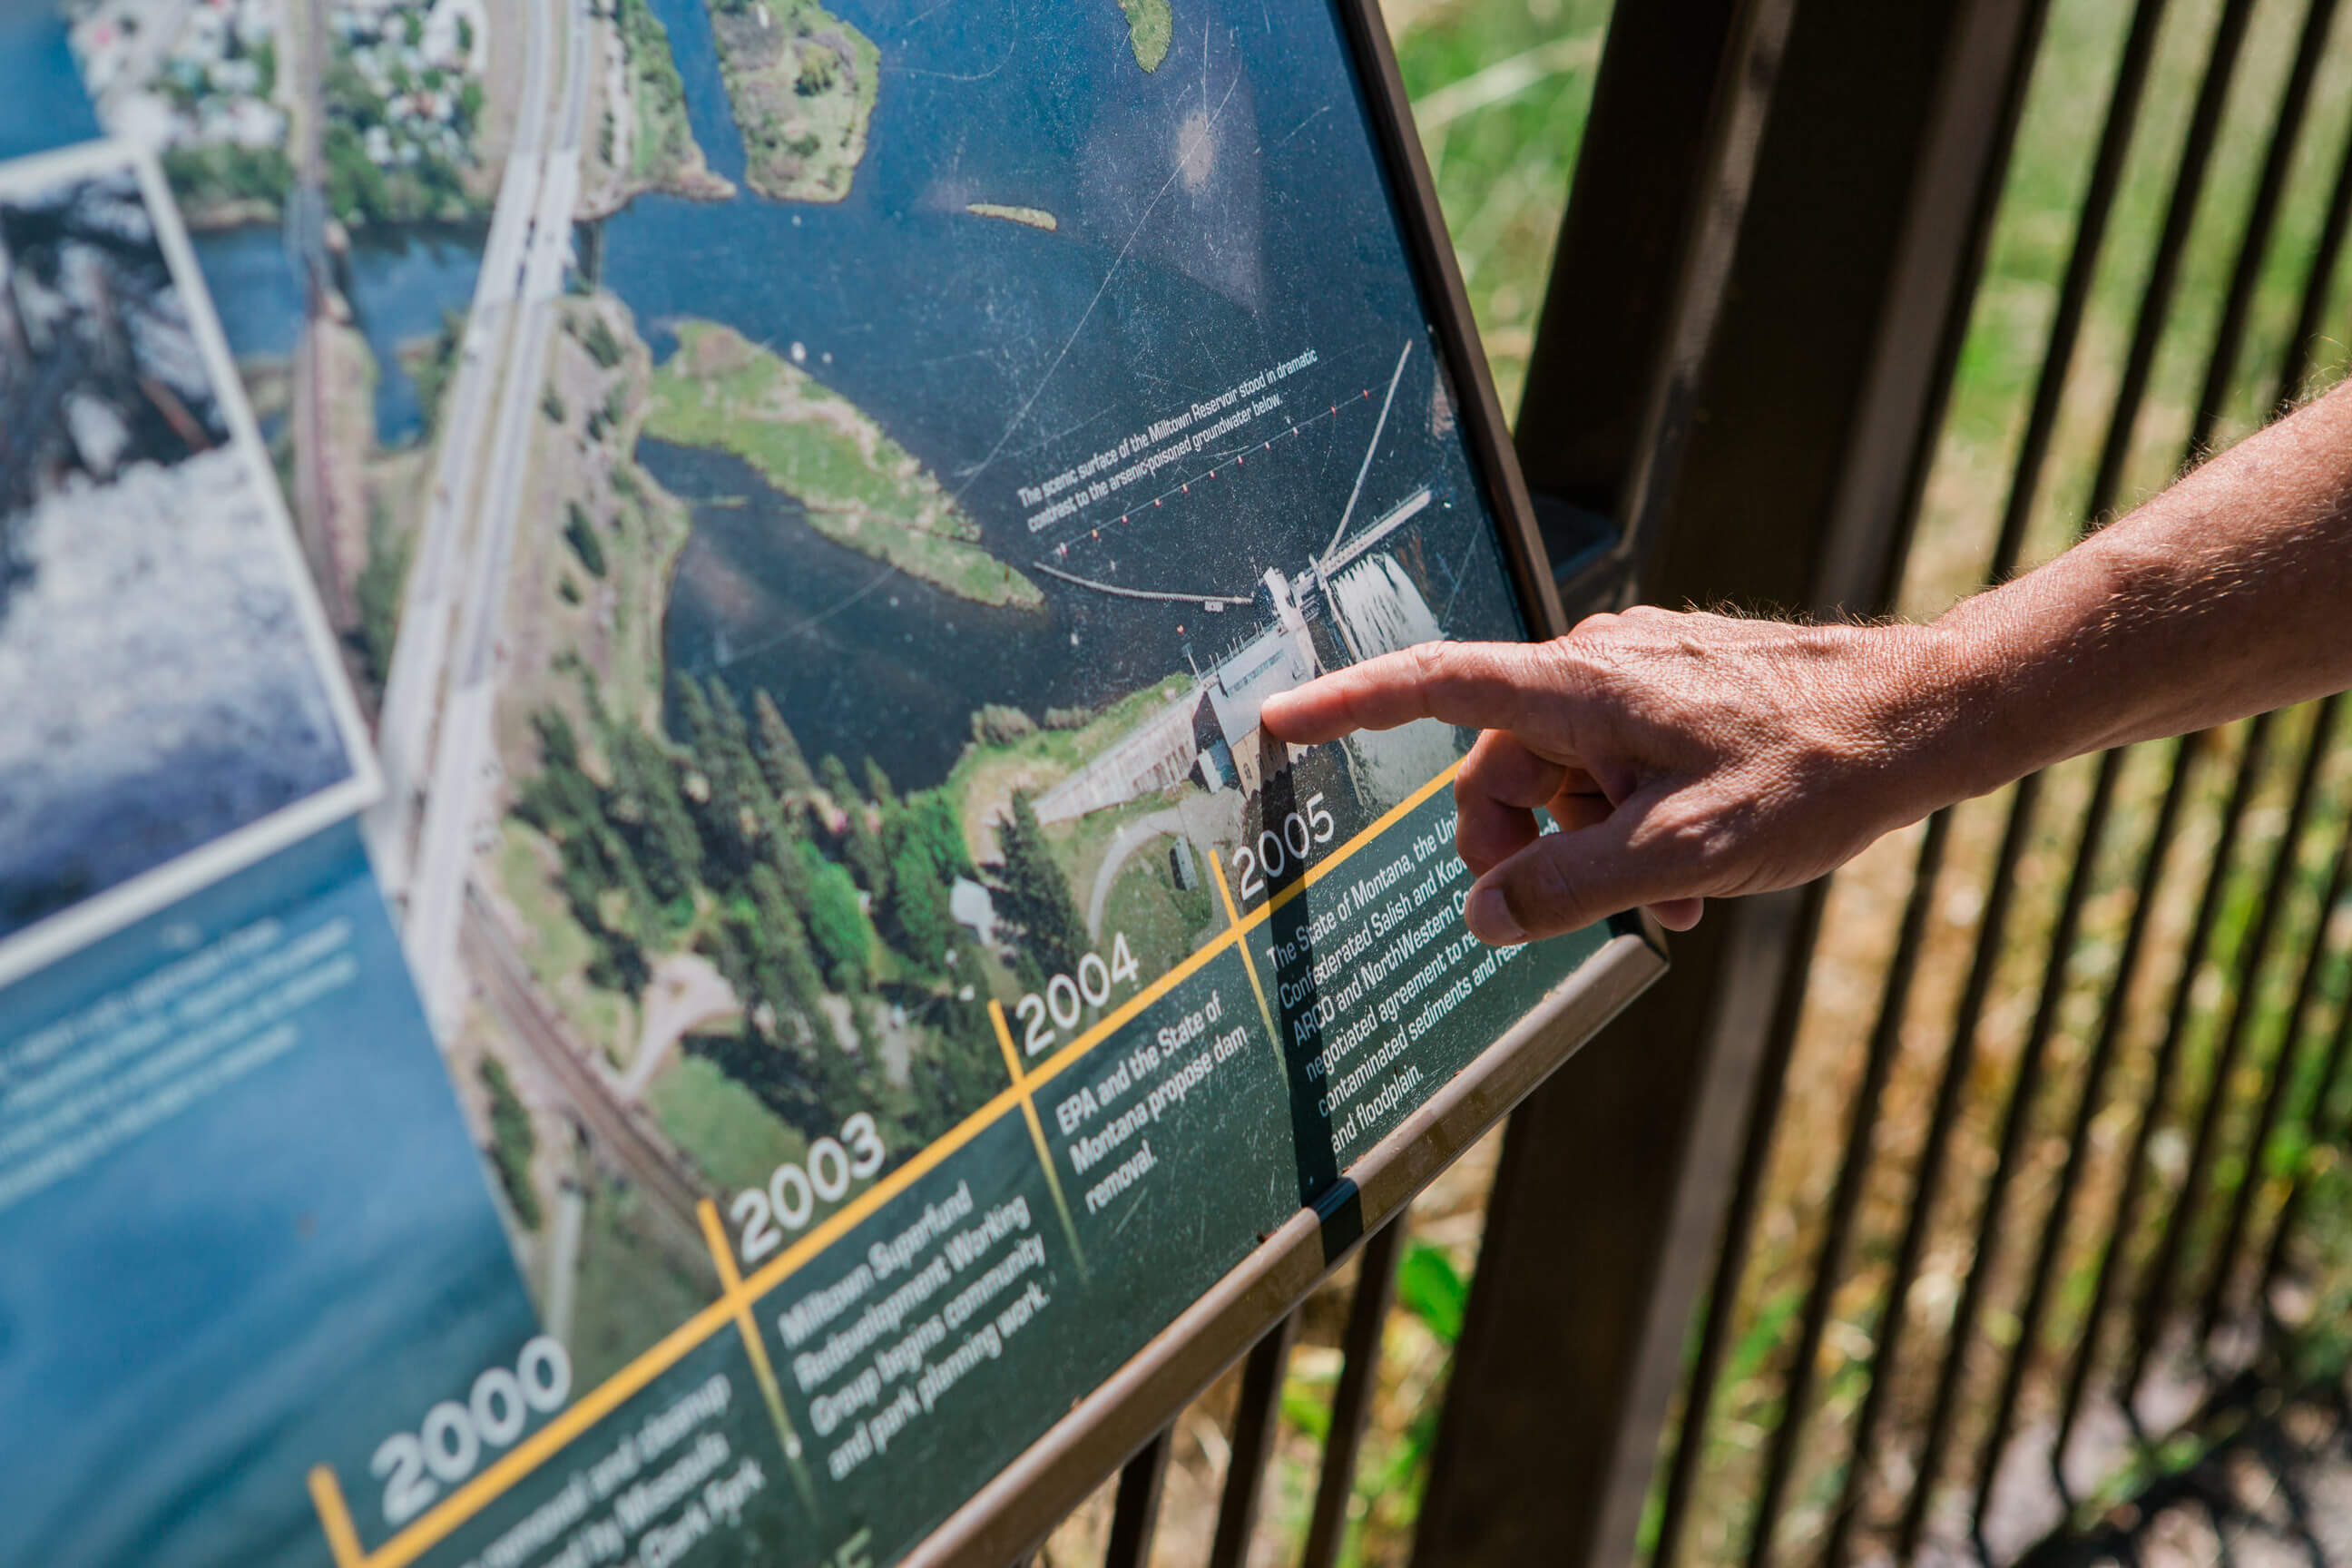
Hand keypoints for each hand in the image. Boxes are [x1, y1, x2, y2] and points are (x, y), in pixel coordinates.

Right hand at [1257, 608, 1969, 943]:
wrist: (1925, 717)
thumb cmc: (1814, 773)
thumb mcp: (1681, 854)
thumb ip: (1570, 888)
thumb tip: (1487, 915)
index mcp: (1580, 690)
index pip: (1432, 686)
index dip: (1346, 705)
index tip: (1280, 719)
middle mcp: (1597, 667)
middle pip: (1498, 764)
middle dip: (1519, 847)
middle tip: (1570, 911)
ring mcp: (1640, 675)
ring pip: (1565, 773)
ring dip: (1592, 843)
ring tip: (1673, 897)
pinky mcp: (1677, 692)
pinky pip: (1616, 762)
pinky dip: (1632, 820)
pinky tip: (1693, 870)